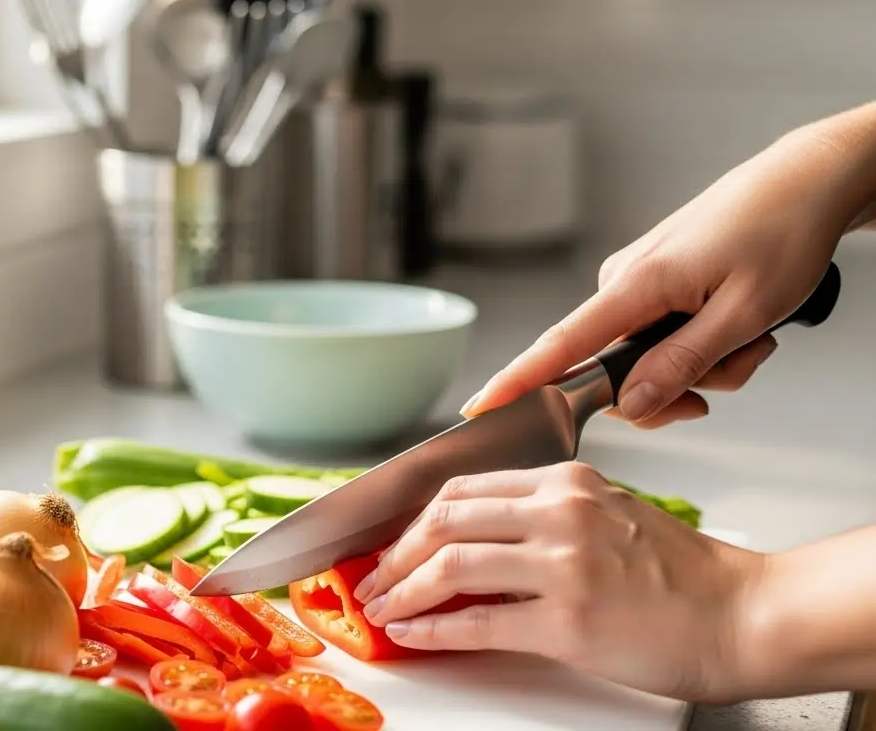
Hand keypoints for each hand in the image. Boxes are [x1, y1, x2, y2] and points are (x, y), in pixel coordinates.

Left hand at [351, 463, 765, 701]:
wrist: (743, 615)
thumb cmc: (680, 575)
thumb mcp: (608, 516)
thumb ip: (542, 518)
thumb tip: (468, 543)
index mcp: (568, 482)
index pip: (462, 487)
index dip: (414, 519)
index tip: (393, 543)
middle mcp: (561, 513)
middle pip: (443, 520)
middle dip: (395, 554)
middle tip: (373, 578)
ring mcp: (564, 566)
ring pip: (450, 566)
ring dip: (402, 592)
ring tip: (383, 609)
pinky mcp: (569, 621)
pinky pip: (477, 623)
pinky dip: (434, 630)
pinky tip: (415, 635)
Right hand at [461, 118, 875, 427]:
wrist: (807, 181)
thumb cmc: (783, 232)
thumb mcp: (744, 314)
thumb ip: (682, 364)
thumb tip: (631, 406)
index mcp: (636, 285)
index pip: (561, 346)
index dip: (518, 382)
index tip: (481, 408)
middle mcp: (624, 282)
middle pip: (616, 371)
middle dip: (673, 389)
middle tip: (729, 376)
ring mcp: (639, 283)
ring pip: (649, 359)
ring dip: (701, 367)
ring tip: (751, 341)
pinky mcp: (656, 282)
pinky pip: (663, 337)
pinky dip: (701, 345)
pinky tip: (739, 329)